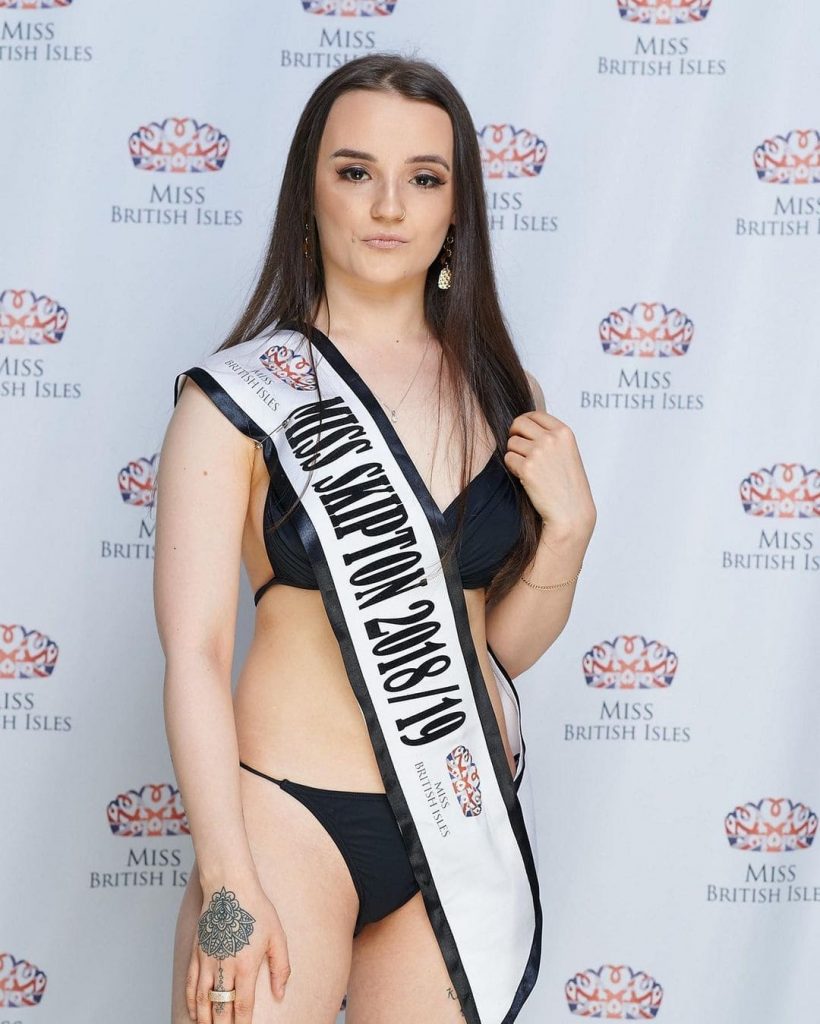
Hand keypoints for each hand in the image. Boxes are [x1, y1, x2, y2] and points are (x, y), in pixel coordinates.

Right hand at [187, 881, 290, 1023]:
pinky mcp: (196, 954)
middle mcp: (224, 967)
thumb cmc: (256, 909)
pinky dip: (191, 1002)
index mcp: (246, 965)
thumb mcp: (277, 936)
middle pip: (220, 1007)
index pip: (242, 1006)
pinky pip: (191, 984)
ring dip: (205, 1019)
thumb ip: (281, 967)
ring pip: (202, 1000)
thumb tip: (280, 994)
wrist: (229, 887)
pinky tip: (194, 1012)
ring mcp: (207, 961)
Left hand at [503, 411, 595, 540]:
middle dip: (514, 434)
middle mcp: (551, 438)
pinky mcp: (527, 468)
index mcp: (564, 432)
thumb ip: (551, 437)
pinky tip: (526, 478)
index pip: (535, 414)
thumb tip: (525, 425)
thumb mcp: (567, 453)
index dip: (525, 423)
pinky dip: (513, 468)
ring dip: (514, 454)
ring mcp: (538, 452)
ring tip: (528, 468)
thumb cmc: (569, 486)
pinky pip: (508, 459)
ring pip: (511, 442)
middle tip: (518, 448)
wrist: (571, 512)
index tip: (523, 433)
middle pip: (519, 423)